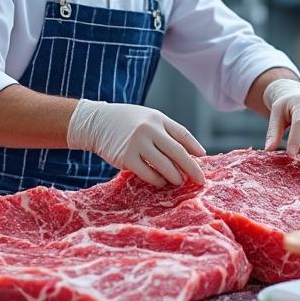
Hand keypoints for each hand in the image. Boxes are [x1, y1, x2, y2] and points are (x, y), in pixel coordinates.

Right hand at [67, 99, 205, 186]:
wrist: (96, 122)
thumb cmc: (126, 122)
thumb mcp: (147, 118)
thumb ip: (166, 131)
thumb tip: (190, 152)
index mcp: (157, 118)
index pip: (181, 133)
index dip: (194, 146)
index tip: (203, 157)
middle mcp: (149, 129)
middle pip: (177, 151)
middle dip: (191, 167)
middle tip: (200, 179)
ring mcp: (137, 143)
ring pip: (164, 164)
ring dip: (175, 176)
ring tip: (180, 181)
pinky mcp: (126, 157)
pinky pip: (147, 173)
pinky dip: (157, 180)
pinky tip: (161, 182)